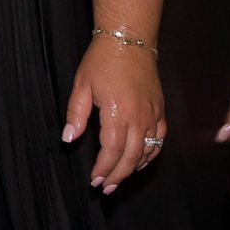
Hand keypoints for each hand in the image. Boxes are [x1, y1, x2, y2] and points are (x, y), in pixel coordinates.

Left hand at [66, 37, 165, 191]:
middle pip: (131, 156)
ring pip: (147, 151)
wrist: (129, 41)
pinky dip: (151, 154)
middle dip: (118, 175)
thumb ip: (76, 114)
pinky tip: (140, 162)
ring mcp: (153, 115)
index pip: (112, 150)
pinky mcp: (160, 111)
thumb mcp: (81, 85)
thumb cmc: (102, 61)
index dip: (104, 168)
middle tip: (106, 189)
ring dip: (133, 168)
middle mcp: (139, 118)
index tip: (95, 180)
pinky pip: (159, 139)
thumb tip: (69, 139)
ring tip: (119, 179)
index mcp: (118, 113)